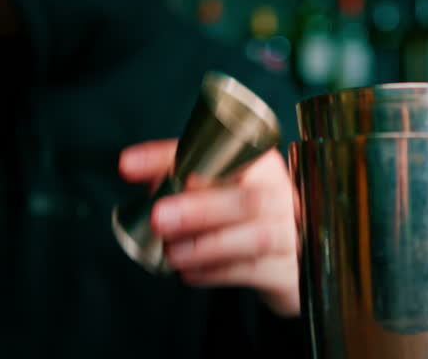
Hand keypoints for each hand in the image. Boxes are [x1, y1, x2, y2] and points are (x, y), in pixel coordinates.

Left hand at [119, 139, 299, 316]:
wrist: (298, 259)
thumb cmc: (251, 217)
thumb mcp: (225, 190)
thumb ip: (190, 184)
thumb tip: (148, 185)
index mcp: (262, 165)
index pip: (217, 153)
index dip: (172, 157)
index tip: (129, 164)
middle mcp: (283, 196)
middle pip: (247, 199)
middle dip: (200, 208)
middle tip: (159, 217)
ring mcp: (290, 234)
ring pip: (253, 237)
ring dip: (206, 245)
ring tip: (171, 253)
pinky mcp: (288, 270)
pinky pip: (251, 270)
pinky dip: (215, 272)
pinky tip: (189, 273)